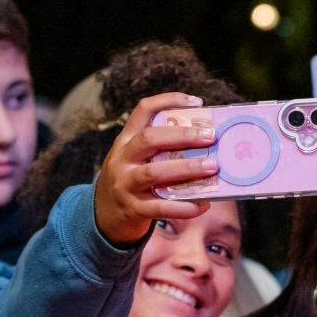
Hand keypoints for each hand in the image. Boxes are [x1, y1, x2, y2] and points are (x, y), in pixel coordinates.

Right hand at [92, 93, 217, 245]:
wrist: (105, 215)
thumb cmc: (132, 180)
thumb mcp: (137, 158)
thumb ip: (162, 149)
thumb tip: (208, 144)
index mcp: (126, 140)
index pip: (143, 110)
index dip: (169, 101)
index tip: (196, 102)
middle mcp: (123, 158)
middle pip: (149, 139)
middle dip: (182, 136)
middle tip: (210, 137)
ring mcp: (125, 184)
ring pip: (154, 173)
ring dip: (186, 168)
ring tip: (211, 167)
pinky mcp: (133, 209)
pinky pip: (160, 207)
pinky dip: (183, 207)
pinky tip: (203, 204)